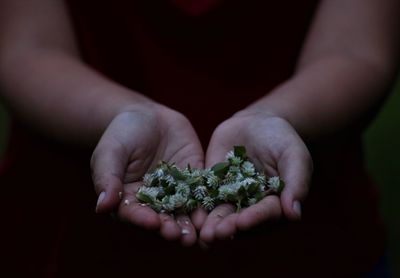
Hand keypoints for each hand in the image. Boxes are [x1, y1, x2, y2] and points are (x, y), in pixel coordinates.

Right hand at [91, 104, 204, 245]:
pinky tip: (217, 212)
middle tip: (180, 236)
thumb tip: (102, 207)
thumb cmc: (122, 133)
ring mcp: (176, 192)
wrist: (148, 116)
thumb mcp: (110, 152)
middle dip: (171, 228)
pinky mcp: (194, 181)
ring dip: (191, 224)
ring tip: (199, 233)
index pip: (135, 214)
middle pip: (162, 219)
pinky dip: (209, 203)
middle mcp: (153, 202)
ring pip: (184, 212)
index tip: (153, 223)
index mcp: (128, 199)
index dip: (143, 220)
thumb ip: (107, 178)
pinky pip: (202, 193)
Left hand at [200, 110, 312, 241]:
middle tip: (214, 235)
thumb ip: (296, 182)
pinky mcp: (213, 188)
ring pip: (221, 214)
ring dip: (211, 225)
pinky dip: (197, 208)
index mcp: (276, 203)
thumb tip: (294, 215)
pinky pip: (204, 198)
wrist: (255, 123)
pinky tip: (190, 217)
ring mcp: (231, 198)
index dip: (255, 218)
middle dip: (228, 227)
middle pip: (241, 220)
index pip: (267, 214)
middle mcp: (252, 206)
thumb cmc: (281, 139)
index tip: (242, 222)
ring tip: (202, 234)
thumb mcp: (294, 155)